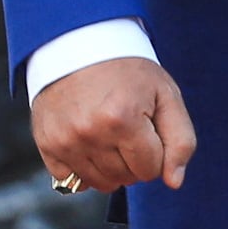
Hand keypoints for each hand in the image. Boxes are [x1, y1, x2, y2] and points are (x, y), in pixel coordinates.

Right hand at [32, 56, 195, 194]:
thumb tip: (174, 182)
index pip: (151, 170)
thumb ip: (180, 140)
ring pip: (101, 183)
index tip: (146, 125)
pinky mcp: (47, 143)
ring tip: (108, 132)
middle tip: (127, 126)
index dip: (155, 151)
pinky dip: (82, 168)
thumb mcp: (166, 94)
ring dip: (110, 166)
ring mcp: (65, 140)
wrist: (79, 45)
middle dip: (133, 159)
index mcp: (123, 119)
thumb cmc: (127, 70)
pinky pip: (71, 180)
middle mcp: (90, 132)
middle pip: (126, 179)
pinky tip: (86, 141)